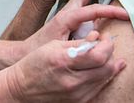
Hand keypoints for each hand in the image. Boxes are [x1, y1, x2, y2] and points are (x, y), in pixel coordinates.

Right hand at [7, 31, 125, 101]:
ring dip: (108, 64)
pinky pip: (99, 88)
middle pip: (107, 68)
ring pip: (106, 78)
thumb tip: (97, 37)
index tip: (104, 37)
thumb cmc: (34, 64)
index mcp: (63, 62)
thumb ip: (78, 42)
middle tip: (106, 45)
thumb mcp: (53, 46)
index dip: (107, 44)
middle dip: (110, 53)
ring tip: (102, 55)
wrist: (22, 88)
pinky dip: (101, 76)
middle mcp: (72, 81)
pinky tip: (99, 69)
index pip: (98, 55)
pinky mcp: (79, 102)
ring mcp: (77, 94)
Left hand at [25, 0, 127, 49]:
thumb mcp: (61, 48)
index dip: (111, 11)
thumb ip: (80, 44)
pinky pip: (89, 0)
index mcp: (67, 16)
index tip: (127, 14)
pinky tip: (113, 0)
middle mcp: (70, 9)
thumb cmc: (41, 49)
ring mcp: (72, 10)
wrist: (26, 51)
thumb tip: (98, 38)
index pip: (93, 8)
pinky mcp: (73, 16)